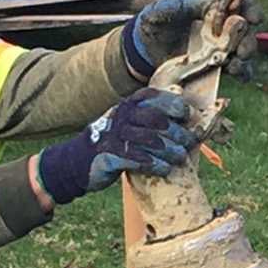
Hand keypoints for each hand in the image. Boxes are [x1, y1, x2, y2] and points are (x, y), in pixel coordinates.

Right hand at [36, 88, 198, 202]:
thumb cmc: (114, 142)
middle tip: (189, 143)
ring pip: (150, 141)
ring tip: (180, 158)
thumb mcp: (129, 124)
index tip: (188, 116)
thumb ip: (152, 119)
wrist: (78, 162)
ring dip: (169, 151)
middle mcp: (121, 115)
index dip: (174, 105)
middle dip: (177, 132)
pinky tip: (165, 170)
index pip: (155, 97)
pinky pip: (138, 159)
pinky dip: (155, 165)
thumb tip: (187, 119)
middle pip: (156, 121)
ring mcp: (114, 134)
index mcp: (128, 105)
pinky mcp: (109, 155)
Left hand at [123, 0, 264, 79]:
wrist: (141, 48)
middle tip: (242, 50)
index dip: (250, 8)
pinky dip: (242, 72)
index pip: (239, 3)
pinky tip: (238, 74)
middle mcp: (220, 25)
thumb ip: (190, 4)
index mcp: (212, 7)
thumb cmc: (154, 21)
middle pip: (245, 29)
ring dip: (245, 58)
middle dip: (249, 39)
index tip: (254, 18)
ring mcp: (219, 46)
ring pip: (243, 50)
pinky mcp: (215, 65)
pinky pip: (235, 69)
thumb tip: (214, 5)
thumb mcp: (166, 7)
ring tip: (236, 65)